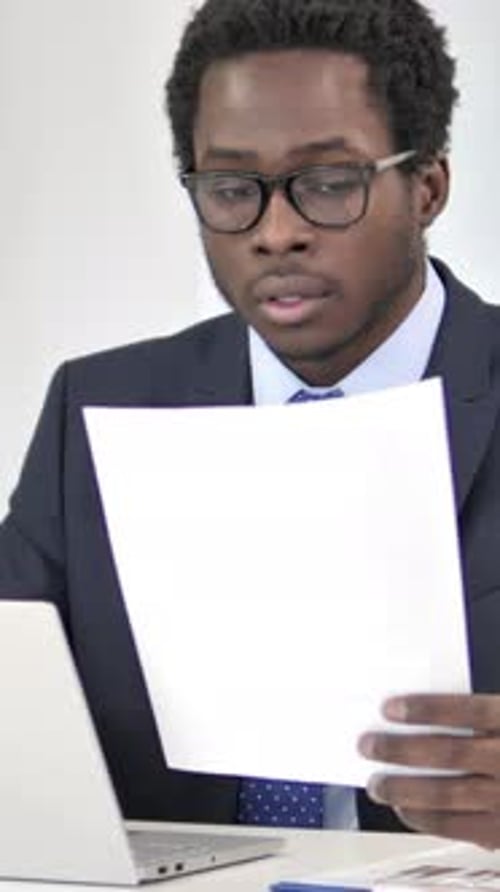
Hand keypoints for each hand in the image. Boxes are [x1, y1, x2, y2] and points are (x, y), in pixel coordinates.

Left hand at [358, 694, 499, 848]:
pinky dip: (426, 820)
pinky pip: (459, 828)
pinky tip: (404, 812)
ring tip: (376, 783)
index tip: (390, 707)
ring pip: (447, 795)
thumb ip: (485, 715)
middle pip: (448, 753)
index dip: (425, 709)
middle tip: (367, 745)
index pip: (466, 711)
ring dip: (404, 790)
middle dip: (400, 750)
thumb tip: (425, 711)